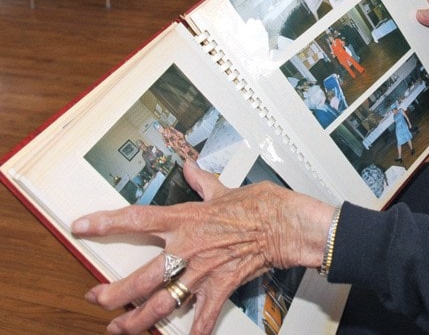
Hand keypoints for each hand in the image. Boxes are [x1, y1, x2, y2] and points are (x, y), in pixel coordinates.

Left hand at [72, 160, 334, 333]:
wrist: (286, 223)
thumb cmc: (260, 204)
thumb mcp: (226, 188)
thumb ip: (203, 181)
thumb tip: (191, 168)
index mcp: (186, 219)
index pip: (137, 219)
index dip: (105, 222)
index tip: (83, 226)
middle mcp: (188, 247)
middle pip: (140, 276)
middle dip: (113, 293)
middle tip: (95, 298)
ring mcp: (203, 270)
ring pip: (162, 302)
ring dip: (137, 319)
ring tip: (119, 328)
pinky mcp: (221, 286)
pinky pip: (203, 315)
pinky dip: (195, 331)